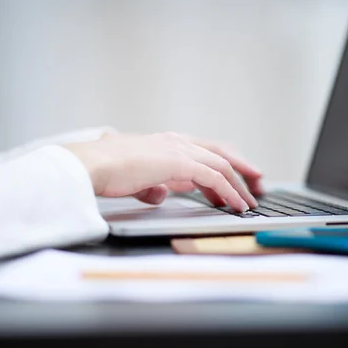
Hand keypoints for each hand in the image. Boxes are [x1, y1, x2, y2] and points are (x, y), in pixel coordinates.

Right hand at [64, 132, 262, 211]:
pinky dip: (229, 192)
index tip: (234, 181)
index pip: (204, 151)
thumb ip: (151, 185)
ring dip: (238, 185)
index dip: (224, 165)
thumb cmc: (105, 170)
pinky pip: (215, 178)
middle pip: (221, 152)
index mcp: (166, 143)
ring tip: (249, 202)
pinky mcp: (180, 162)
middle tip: (257, 184)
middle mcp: (176, 142)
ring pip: (222, 165)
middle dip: (242, 168)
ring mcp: (179, 150)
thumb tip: (160, 194)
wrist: (91, 165)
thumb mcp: (134, 179)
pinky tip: (235, 205)